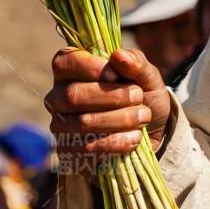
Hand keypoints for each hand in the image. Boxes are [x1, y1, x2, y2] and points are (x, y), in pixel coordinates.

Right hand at [45, 48, 169, 173]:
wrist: (150, 133)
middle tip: (139, 97)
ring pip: (83, 123)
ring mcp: (60, 126)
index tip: (117, 75)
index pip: (65, 62)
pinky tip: (135, 137)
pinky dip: (118, 142)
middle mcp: (59, 96)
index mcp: (72, 69)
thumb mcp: (146, 76)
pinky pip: (88, 149)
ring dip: (120, 119)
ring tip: (143, 117)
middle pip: (73, 95)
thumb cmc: (142, 96)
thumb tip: (119, 55)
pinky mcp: (68, 153)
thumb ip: (136, 63)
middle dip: (113, 97)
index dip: (91, 67)